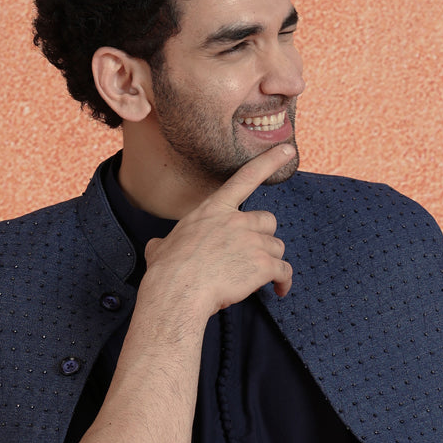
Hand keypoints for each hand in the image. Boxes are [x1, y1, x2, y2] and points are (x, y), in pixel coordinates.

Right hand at [142, 144, 294, 317]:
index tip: (285, 150)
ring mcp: (252, 242)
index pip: (245, 178)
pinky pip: (284, 271)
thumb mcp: (161, 248)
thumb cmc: (167, 272)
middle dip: (262, 237)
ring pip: (276, 248)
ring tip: (255, 277)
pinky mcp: (263, 265)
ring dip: (270, 261)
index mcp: (213, 210)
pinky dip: (284, 281)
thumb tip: (157, 247)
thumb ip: (166, 243)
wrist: (178, 293)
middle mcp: (236, 221)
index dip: (268, 161)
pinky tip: (280, 290)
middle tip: (250, 255)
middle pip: (267, 221)